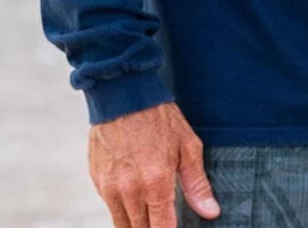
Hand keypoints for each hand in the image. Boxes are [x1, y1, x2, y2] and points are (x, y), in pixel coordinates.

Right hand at [88, 100, 220, 226]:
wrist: (123, 94)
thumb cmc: (159, 117)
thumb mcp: (186, 145)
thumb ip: (196, 183)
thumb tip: (210, 212)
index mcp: (156, 183)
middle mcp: (129, 190)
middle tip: (164, 219)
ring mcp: (110, 187)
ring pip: (122, 225)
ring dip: (136, 224)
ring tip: (150, 214)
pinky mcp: (97, 181)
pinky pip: (110, 207)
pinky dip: (122, 208)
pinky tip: (134, 196)